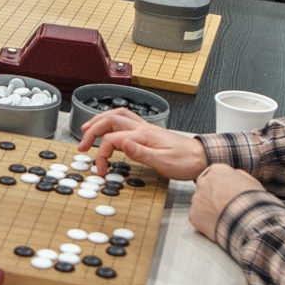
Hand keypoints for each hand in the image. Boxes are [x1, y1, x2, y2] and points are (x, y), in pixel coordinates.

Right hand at [79, 109, 208, 180]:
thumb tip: (121, 144)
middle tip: (82, 145)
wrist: (202, 157)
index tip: (101, 169)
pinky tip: (107, 127)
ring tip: (87, 129)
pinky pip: (125, 119)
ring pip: (117, 115)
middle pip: (110, 120)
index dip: (101, 154)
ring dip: (99, 120)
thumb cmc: (185, 162)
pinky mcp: (147, 132)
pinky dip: (111, 120)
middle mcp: (142, 128)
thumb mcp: (164, 163)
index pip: (112, 140)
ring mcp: (145, 128)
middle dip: (92, 130)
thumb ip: (141, 153)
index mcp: (143, 135)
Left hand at [188, 164, 263, 241]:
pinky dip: (205, 222)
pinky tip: (218, 225)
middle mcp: (203, 182)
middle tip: (226, 206)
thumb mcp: (250, 181)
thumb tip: (233, 176)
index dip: (222, 185)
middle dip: (213, 196)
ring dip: (208, 209)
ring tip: (224, 217)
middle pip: (205, 188)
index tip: (228, 193)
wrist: (248, 221)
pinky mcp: (193, 215)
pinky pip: (198, 217)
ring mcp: (196, 199)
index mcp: (217, 170)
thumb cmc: (252, 200)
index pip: (214, 175)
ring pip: (200, 203)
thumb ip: (236, 175)